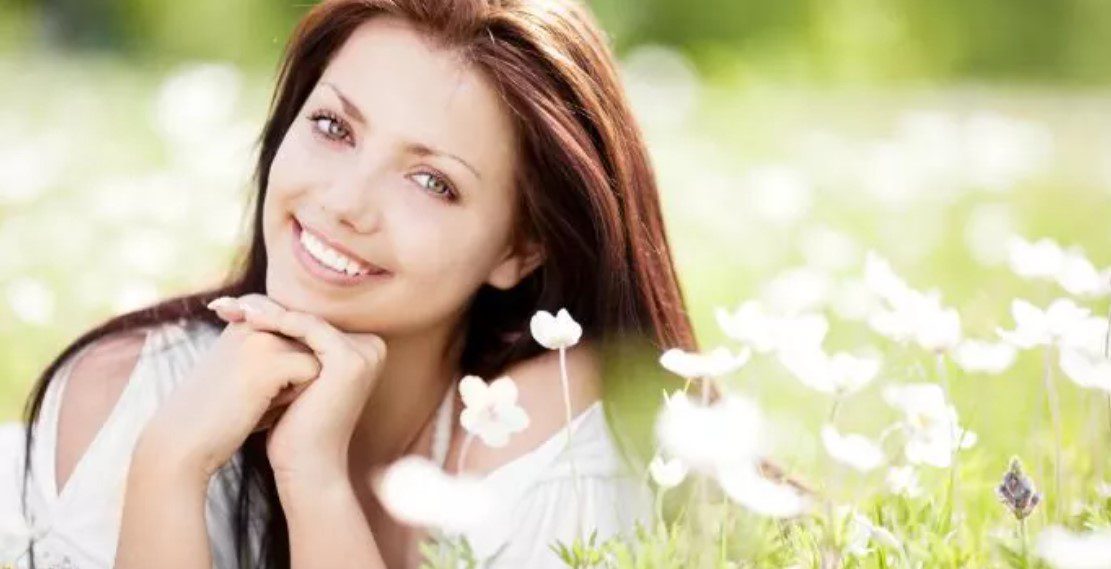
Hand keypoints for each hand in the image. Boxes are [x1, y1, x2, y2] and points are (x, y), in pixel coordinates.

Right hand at [136, 308, 321, 480]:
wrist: (181, 444)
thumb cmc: (217, 417)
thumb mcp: (243, 375)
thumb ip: (274, 355)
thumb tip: (319, 355)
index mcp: (243, 322)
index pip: (295, 333)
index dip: (285, 366)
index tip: (244, 386)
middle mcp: (252, 323)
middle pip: (308, 347)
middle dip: (292, 376)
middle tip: (248, 396)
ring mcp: (261, 339)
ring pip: (313, 358)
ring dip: (293, 387)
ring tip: (253, 401)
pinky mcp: (271, 361)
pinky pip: (313, 373)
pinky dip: (293, 397)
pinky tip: (259, 408)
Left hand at [210, 294, 386, 485]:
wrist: (305, 467)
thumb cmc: (293, 428)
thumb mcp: (290, 378)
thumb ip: (287, 344)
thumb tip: (253, 306)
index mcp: (363, 349)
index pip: (309, 321)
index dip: (269, 312)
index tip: (230, 307)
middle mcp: (371, 347)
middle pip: (307, 318)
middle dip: (264, 310)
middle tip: (223, 303)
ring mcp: (366, 352)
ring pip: (305, 321)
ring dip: (265, 312)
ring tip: (230, 308)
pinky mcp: (351, 359)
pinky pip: (308, 328)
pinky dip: (276, 321)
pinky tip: (246, 319)